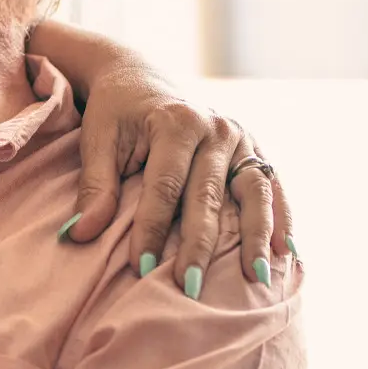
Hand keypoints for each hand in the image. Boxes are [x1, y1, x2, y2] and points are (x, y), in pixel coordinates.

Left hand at [65, 63, 295, 291]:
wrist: (140, 81)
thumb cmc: (116, 115)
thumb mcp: (97, 140)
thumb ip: (95, 187)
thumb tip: (80, 233)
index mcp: (176, 121)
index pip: (164, 186)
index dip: (152, 228)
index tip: (141, 268)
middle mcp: (215, 127)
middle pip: (208, 195)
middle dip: (199, 244)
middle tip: (189, 287)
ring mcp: (240, 138)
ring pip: (254, 192)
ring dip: (256, 236)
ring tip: (257, 278)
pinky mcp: (254, 149)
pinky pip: (272, 187)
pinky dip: (281, 218)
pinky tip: (287, 252)